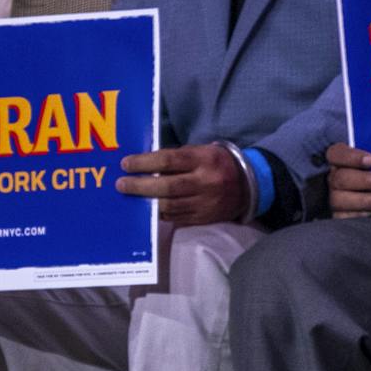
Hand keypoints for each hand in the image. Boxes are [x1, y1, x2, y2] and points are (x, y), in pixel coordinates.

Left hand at [116, 144, 244, 224]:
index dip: (144, 162)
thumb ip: (179, 157)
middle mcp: (206, 182)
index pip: (169, 160)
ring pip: (169, 206)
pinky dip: (160, 212)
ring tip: (131, 197)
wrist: (248, 186)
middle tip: (121, 185)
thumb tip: (147, 164)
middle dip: (140, 186)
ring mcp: (205, 203)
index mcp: (205, 160)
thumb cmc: (219, 163)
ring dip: (147, 202)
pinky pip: (176, 218)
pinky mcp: (204, 219)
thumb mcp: (203, 151)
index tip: (126, 164)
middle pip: (166, 186)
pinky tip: (150, 208)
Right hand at [326, 143, 370, 216]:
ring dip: (365, 200)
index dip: (352, 157)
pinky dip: (360, 215)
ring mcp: (335, 198)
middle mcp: (334, 179)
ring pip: (340, 199)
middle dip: (365, 180)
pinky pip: (344, 217)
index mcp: (339, 160)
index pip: (337, 154)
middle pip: (341, 178)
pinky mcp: (340, 216)